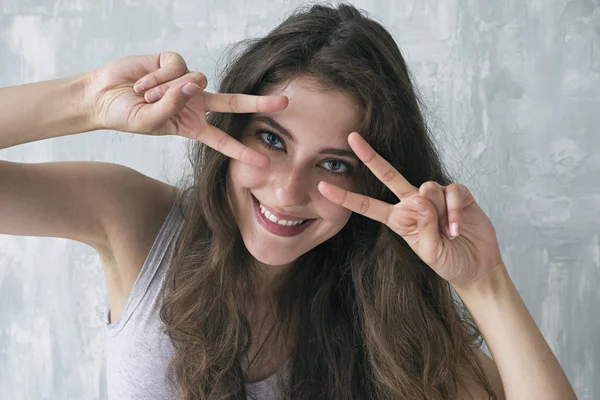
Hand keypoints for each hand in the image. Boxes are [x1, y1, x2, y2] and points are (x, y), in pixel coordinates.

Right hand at [86, 52, 287, 165]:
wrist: (101, 96)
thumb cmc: (126, 116)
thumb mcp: (150, 122)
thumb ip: (172, 106)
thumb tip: (194, 83)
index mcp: (192, 125)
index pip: (222, 140)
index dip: (242, 151)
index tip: (263, 162)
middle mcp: (195, 103)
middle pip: (233, 103)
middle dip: (258, 103)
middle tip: (285, 103)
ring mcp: (186, 82)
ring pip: (196, 80)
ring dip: (166, 91)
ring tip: (144, 96)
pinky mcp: (174, 62)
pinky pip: (177, 66)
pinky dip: (157, 77)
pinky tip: (142, 82)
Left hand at [318, 132, 503, 289]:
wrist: (475, 266)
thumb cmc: (448, 261)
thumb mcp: (430, 251)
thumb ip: (423, 225)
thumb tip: (421, 196)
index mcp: (398, 219)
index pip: (368, 206)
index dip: (346, 197)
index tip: (323, 187)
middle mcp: (413, 203)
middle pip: (388, 175)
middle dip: (370, 156)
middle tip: (351, 138)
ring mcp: (435, 196)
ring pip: (427, 188)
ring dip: (439, 214)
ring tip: (448, 234)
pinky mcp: (457, 193)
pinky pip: (451, 192)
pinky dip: (454, 212)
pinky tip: (458, 229)